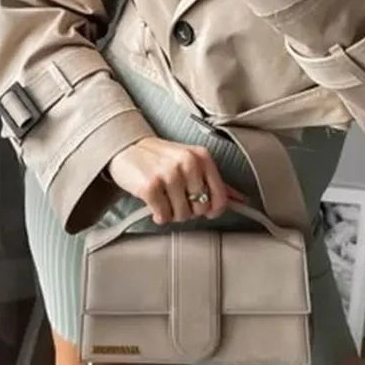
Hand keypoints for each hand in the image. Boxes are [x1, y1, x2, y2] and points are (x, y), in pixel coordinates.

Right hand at [107, 136, 249, 224]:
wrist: (126, 148)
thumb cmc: (159, 157)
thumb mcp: (189, 161)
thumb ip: (212, 180)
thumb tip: (239, 198)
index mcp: (201, 156)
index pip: (220, 196)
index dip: (212, 209)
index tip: (205, 209)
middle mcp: (187, 162)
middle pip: (200, 209)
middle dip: (187, 210)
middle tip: (176, 198)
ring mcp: (168, 174)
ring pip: (181, 215)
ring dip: (171, 213)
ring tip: (164, 199)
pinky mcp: (150, 186)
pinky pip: (163, 216)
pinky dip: (158, 214)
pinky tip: (154, 203)